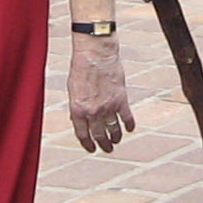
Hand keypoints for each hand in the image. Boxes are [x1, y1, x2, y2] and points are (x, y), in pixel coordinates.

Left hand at [68, 37, 134, 152]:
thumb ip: (77, 106)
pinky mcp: (121, 99)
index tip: (92, 149)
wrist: (96, 53)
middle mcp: (93, 111)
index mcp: (78, 109)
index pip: (82, 134)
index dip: (87, 144)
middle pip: (99, 135)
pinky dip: (129, 125)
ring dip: (115, 137)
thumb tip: (78, 118)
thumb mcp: (72, 89)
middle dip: (103, 144)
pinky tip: (130, 129)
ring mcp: (108, 107)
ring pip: (113, 129)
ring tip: (116, 141)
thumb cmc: (81, 67)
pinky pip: (126, 117)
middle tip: (106, 149)